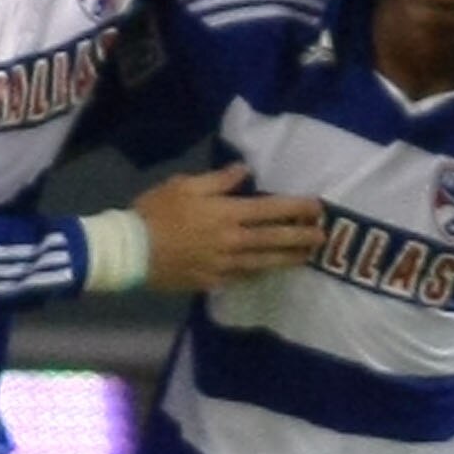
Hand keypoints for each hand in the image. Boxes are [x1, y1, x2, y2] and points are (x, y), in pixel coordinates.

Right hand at [135, 163, 322, 291]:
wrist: (130, 252)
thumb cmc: (154, 212)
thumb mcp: (184, 185)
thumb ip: (219, 180)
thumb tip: (245, 171)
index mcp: (227, 213)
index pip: (271, 209)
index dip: (296, 208)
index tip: (317, 207)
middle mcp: (232, 241)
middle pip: (274, 239)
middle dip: (301, 237)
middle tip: (323, 237)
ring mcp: (224, 265)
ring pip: (264, 262)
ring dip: (287, 258)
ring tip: (305, 257)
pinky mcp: (212, 282)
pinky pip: (243, 277)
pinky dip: (259, 273)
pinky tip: (269, 271)